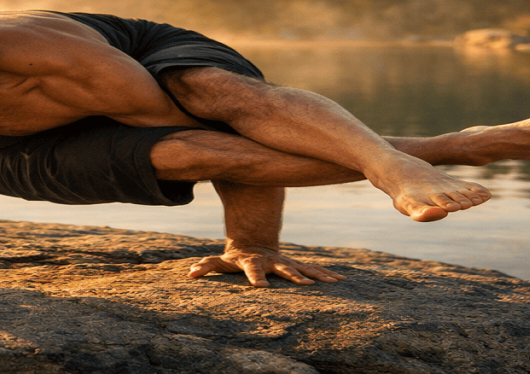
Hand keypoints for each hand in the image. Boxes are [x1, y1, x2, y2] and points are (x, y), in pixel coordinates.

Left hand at [188, 245, 346, 287]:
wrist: (254, 241)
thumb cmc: (234, 256)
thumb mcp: (220, 260)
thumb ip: (206, 265)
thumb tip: (189, 274)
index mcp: (252, 262)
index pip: (252, 270)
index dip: (255, 278)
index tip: (260, 288)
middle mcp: (271, 261)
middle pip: (283, 269)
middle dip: (294, 277)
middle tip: (304, 285)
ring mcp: (285, 262)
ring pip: (303, 268)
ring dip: (317, 276)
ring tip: (332, 282)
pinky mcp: (295, 264)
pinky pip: (312, 269)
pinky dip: (325, 274)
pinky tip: (340, 280)